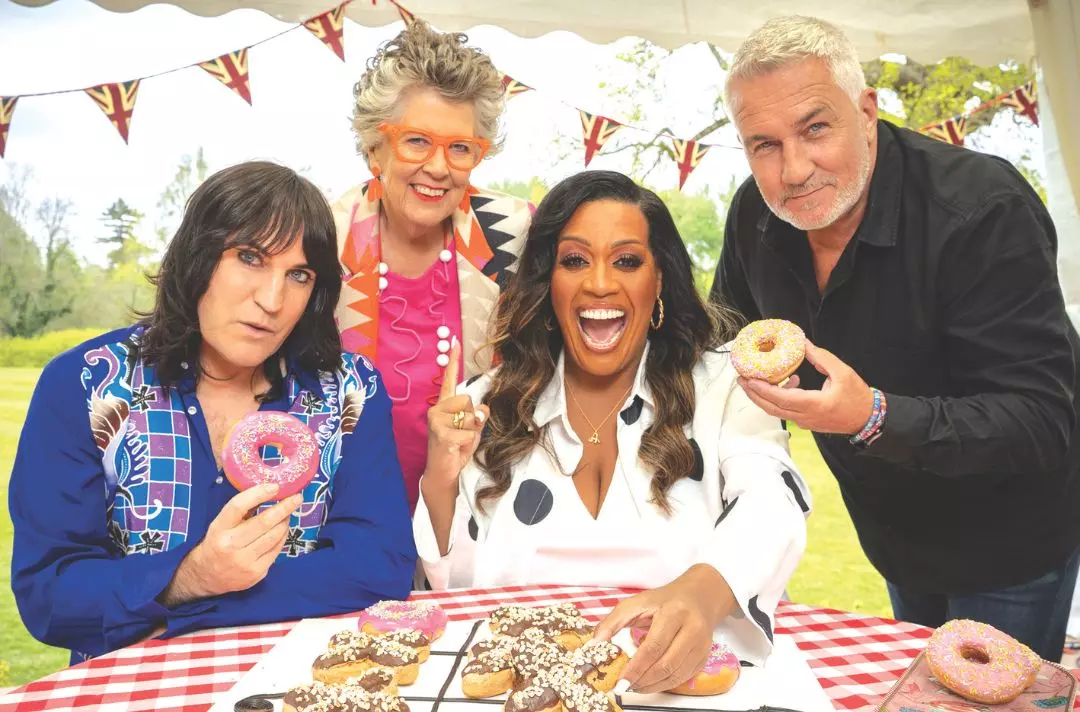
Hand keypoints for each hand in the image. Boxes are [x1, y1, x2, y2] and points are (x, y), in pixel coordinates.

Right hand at [161, 483, 301, 605]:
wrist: (207, 576)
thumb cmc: (218, 542)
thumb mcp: (222, 524)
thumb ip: (242, 510)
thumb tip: (270, 491)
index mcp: (219, 528)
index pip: (238, 506)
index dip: (258, 494)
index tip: (275, 486)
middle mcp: (230, 545)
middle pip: (263, 522)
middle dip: (284, 508)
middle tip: (297, 498)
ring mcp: (244, 561)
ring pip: (274, 536)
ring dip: (285, 522)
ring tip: (288, 514)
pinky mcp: (256, 573)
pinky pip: (276, 550)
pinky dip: (283, 537)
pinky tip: (283, 530)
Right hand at [423, 338, 488, 494]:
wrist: (443, 471)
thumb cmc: (457, 447)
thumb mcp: (472, 428)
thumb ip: (478, 415)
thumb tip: (482, 408)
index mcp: (444, 404)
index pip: (449, 379)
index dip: (454, 361)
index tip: (455, 341)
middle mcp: (437, 408)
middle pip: (467, 399)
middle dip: (471, 417)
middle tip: (462, 431)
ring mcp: (436, 420)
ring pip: (468, 416)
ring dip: (470, 430)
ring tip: (459, 440)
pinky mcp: (440, 433)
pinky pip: (469, 432)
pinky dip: (469, 442)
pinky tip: (457, 448)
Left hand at [593, 564, 735, 693]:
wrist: (698, 598)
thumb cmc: (664, 600)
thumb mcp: (636, 602)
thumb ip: (613, 621)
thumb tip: (595, 644)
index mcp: (674, 612)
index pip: (654, 646)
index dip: (636, 668)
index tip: (621, 681)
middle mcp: (692, 629)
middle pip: (666, 664)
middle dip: (643, 680)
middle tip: (624, 686)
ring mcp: (701, 645)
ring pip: (675, 675)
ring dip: (652, 686)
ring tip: (634, 685)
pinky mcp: (704, 657)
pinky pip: (682, 678)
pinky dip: (663, 684)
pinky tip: (649, 682)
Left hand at [737, 341, 874, 434]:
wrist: (867, 419)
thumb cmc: (857, 396)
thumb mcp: (842, 372)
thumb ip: (821, 357)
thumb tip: (802, 343)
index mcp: (814, 404)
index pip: (781, 399)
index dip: (762, 389)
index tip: (748, 379)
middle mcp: (805, 417)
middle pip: (771, 408)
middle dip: (753, 394)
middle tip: (741, 379)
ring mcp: (805, 422)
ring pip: (777, 411)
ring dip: (763, 397)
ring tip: (754, 380)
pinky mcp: (806, 422)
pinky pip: (786, 411)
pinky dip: (777, 399)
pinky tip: (785, 382)